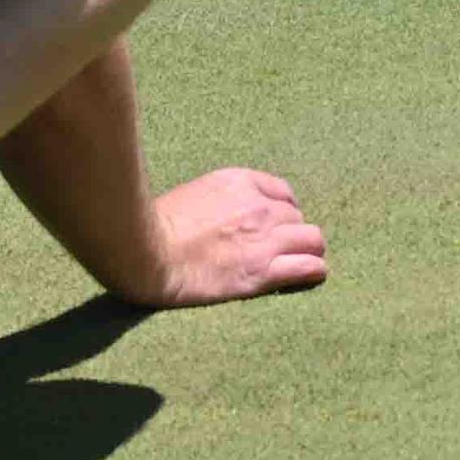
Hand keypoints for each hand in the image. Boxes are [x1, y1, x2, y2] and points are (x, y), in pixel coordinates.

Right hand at [126, 167, 326, 308]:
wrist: (147, 253)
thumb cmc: (156, 227)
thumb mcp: (192, 194)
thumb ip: (220, 200)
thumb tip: (226, 214)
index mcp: (240, 182)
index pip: (282, 192)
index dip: (281, 211)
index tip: (275, 226)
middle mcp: (259, 207)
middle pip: (297, 218)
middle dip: (291, 233)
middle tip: (280, 251)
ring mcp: (265, 239)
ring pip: (313, 240)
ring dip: (307, 251)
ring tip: (299, 264)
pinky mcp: (263, 271)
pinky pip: (308, 267)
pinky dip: (312, 272)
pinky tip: (308, 276)